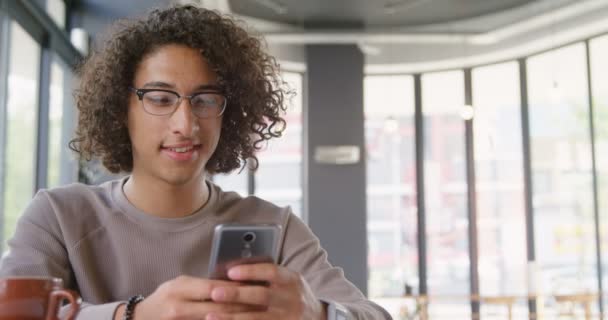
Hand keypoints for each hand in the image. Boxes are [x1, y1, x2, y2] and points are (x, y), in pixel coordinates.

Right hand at [113, 275, 261, 319]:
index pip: (214, 288)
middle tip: (264, 303)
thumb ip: (202, 285)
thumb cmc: (164, 299)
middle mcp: (180, 307)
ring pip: (215, 319)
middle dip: (243, 306)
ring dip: (238, 317)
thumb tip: (232, 283)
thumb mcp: (180, 285)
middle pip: (219, 308)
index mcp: (180, 288)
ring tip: (257, 315)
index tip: (255, 286)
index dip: (237, 288)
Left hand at [205, 263, 327, 319]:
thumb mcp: (289, 281)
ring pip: (257, 319)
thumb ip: (268, 276)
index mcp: (292, 280)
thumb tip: (234, 271)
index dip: (251, 271)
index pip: (272, 272)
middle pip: (262, 296)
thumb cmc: (294, 296)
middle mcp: (291, 300)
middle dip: (237, 294)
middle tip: (215, 292)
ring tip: (210, 316)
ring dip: (232, 318)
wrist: (318, 318)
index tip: (230, 271)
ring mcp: (288, 318)